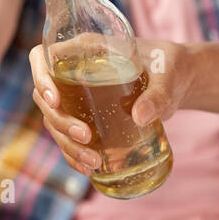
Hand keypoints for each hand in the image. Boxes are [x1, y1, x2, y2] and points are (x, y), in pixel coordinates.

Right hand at [28, 39, 189, 176]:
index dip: (40, 78)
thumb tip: (140, 117)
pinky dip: (74, 155)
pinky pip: (68, 138)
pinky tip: (88, 169)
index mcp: (85, 50)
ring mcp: (77, 98)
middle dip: (60, 121)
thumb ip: (159, 93)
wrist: (178, 81)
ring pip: (54, 121)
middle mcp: (73, 73)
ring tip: (94, 162)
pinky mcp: (86, 118)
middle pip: (46, 97)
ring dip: (67, 144)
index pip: (42, 58)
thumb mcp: (169, 74)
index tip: (55, 101)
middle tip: (86, 136)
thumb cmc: (171, 66)